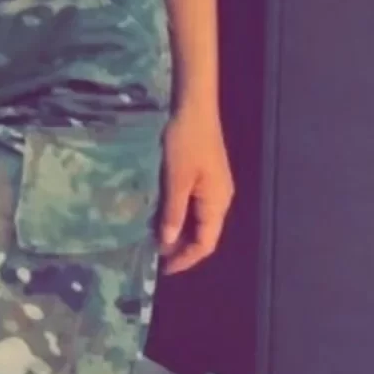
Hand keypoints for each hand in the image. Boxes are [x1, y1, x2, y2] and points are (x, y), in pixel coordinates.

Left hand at [157, 102, 233, 275]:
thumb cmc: (185, 141)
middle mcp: (220, 198)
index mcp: (217, 203)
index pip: (206, 243)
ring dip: (177, 230)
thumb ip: (172, 213)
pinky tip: (161, 213)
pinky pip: (193, 205)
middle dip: (180, 247)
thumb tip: (167, 244)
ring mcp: (213, 185)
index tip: (162, 269)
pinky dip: (178, 214)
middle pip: (204, 234)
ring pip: (197, 219)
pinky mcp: (204, 174)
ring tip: (153, 237)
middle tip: (153, 254)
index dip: (185, 259)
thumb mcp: (175, 179)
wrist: (193, 104)